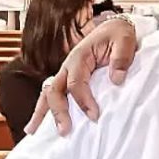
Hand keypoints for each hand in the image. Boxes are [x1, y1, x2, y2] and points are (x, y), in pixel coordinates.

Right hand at [24, 19, 137, 135]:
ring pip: (47, 93)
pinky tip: (36, 125)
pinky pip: (52, 94)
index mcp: (80, 57)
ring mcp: (65, 73)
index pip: (76, 82)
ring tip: (34, 131)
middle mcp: (68, 66)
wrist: (113, 27)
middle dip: (58, 111)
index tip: (94, 116)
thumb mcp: (124, 41)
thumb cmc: (118, 35)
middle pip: (55, 90)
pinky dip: (43, 109)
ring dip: (42, 112)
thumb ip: (121, 58)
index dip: (83, 100)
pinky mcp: (67, 79)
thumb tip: (116, 80)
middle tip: (65, 131)